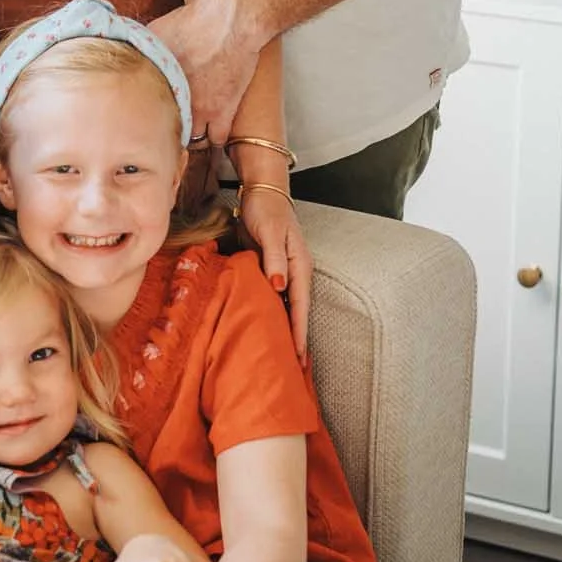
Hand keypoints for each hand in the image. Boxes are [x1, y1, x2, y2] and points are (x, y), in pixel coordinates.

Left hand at [149, 0, 260, 146]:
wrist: (230, 21)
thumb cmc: (194, 21)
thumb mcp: (156, 32)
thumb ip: (141, 49)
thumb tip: (124, 48)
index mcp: (158, 85)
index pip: (142, 116)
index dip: (143, 122)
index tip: (142, 123)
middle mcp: (177, 102)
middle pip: (166, 131)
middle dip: (164, 132)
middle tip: (163, 131)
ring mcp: (202, 110)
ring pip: (192, 140)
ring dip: (189, 137)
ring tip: (186, 134)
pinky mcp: (225, 111)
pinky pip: (218, 138)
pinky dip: (215, 139)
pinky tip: (212, 135)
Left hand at [236, 187, 312, 360]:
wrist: (260, 191)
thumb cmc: (266, 209)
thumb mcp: (271, 231)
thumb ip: (274, 258)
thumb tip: (279, 287)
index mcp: (299, 266)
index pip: (300, 306)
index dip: (299, 332)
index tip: (298, 356)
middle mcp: (294, 273)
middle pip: (296, 312)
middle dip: (295, 339)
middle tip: (293, 370)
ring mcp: (282, 273)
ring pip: (284, 307)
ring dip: (282, 330)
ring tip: (279, 357)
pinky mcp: (268, 270)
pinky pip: (271, 298)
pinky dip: (270, 314)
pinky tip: (264, 329)